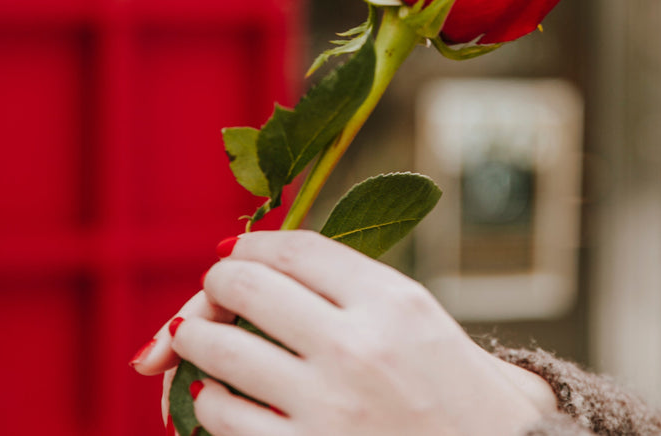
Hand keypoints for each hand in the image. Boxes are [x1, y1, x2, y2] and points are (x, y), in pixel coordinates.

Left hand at [131, 230, 554, 435]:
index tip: (236, 252)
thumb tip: (283, 265)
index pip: (296, 248)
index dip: (253, 244)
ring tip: (195, 342)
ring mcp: (328, 405)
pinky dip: (208, 403)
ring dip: (194, 340)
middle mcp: (359, 346)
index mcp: (396, 302)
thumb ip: (367, 292)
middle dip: (216, 287)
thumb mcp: (432, 328)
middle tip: (213, 298)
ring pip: (219, 350)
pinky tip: (219, 400)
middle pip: (246, 286)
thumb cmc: (467, 405)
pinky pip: (222, 416)